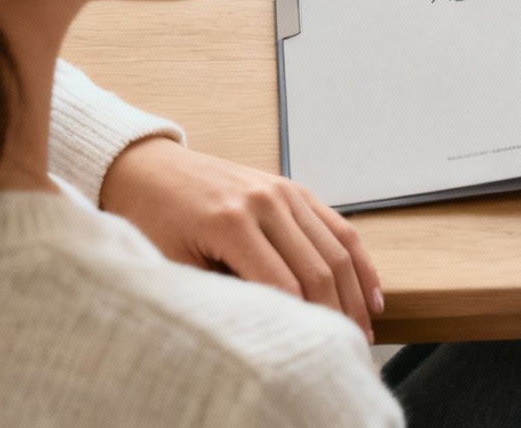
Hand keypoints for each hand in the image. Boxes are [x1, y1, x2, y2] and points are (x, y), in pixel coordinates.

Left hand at [99, 137, 383, 340]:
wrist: (150, 170)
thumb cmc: (154, 220)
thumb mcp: (173, 263)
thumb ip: (218, 290)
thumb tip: (267, 323)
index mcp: (231, 222)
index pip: (283, 284)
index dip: (304, 322)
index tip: (316, 352)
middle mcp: (265, 201)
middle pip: (317, 268)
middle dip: (337, 314)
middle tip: (347, 349)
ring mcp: (284, 191)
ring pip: (336, 248)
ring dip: (355, 292)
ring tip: (364, 328)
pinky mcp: (294, 190)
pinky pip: (338, 226)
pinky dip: (358, 260)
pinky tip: (370, 291)